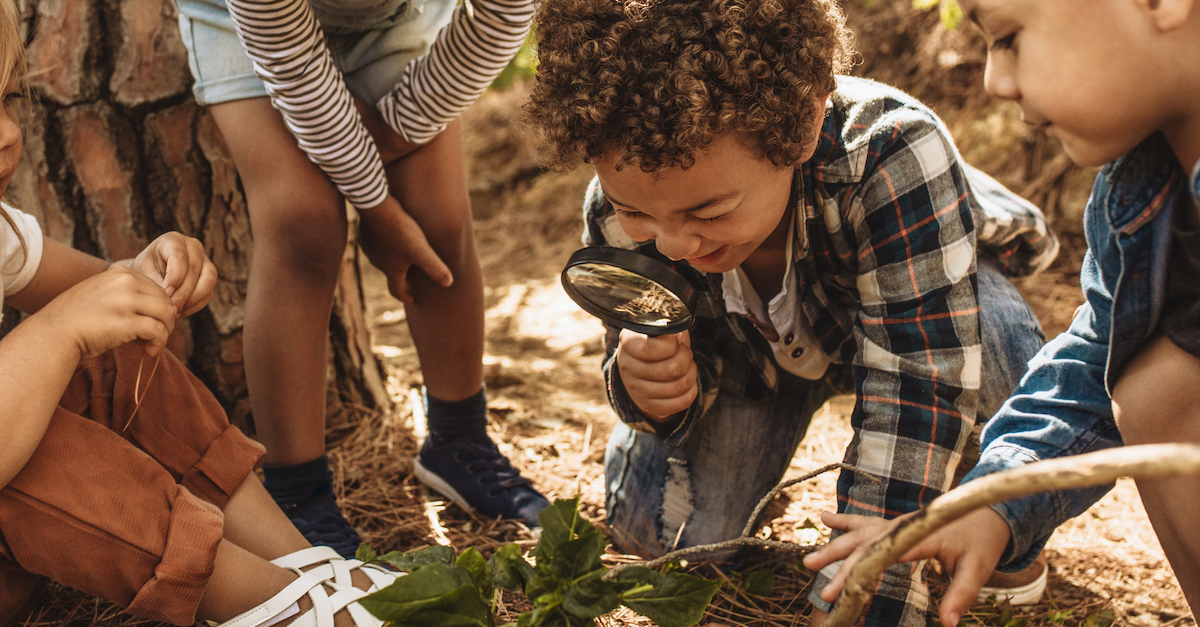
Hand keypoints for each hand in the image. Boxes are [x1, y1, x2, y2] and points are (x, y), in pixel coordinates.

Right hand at [38, 266, 176, 359]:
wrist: (54, 334)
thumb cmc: (78, 318)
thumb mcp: (102, 293)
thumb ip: (128, 294)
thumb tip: (164, 309)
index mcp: (120, 273)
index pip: (157, 288)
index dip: (160, 307)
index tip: (153, 322)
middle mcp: (125, 282)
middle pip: (165, 300)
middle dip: (166, 320)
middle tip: (157, 336)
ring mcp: (126, 301)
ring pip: (166, 314)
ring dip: (166, 332)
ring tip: (154, 344)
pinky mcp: (127, 322)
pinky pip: (158, 331)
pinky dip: (159, 342)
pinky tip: (150, 350)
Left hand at [129, 232, 216, 317]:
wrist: (151, 275)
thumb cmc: (145, 271)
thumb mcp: (144, 274)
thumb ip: (156, 283)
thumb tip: (170, 298)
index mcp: (173, 240)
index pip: (179, 257)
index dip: (174, 277)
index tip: (166, 294)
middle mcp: (193, 246)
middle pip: (195, 269)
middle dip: (183, 292)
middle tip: (171, 308)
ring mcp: (205, 260)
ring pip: (208, 280)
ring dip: (193, 299)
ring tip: (176, 312)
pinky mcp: (209, 276)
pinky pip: (209, 292)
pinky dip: (196, 304)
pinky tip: (182, 312)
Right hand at [358, 195, 452, 303]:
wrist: (376, 208)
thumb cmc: (400, 231)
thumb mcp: (422, 251)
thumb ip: (435, 268)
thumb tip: (448, 283)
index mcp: (392, 270)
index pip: (397, 290)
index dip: (405, 296)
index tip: (412, 298)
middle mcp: (378, 263)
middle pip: (390, 273)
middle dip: (400, 275)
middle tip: (411, 274)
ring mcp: (369, 248)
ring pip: (382, 257)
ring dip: (391, 257)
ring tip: (403, 251)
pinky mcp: (365, 234)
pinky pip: (375, 242)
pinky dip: (384, 241)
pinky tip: (391, 233)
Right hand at [615, 329, 697, 421]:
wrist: (640, 368)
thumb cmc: (655, 343)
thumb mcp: (657, 329)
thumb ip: (667, 325)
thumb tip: (677, 330)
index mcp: (628, 344)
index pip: (648, 349)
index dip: (670, 345)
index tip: (675, 340)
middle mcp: (628, 368)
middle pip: (672, 369)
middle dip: (687, 357)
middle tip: (685, 353)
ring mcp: (637, 390)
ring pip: (680, 385)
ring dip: (691, 373)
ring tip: (687, 366)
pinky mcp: (650, 406)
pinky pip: (682, 402)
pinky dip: (691, 390)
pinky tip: (686, 381)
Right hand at [802, 508, 1011, 626]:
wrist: (987, 513)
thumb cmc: (981, 542)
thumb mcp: (977, 569)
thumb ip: (961, 595)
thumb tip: (947, 624)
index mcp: (917, 534)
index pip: (881, 555)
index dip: (860, 573)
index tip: (843, 591)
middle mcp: (900, 526)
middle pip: (863, 547)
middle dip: (840, 568)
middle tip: (823, 591)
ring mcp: (894, 523)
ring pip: (858, 535)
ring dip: (834, 549)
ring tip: (809, 564)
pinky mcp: (894, 525)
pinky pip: (865, 523)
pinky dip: (845, 522)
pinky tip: (825, 518)